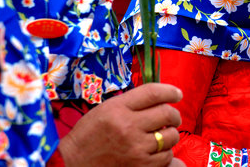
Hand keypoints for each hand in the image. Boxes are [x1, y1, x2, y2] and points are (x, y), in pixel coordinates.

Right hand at [58, 82, 182, 166]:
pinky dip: (164, 153)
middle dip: (174, 114)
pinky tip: (155, 150)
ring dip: (170, 134)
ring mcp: (135, 147)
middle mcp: (128, 126)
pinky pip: (166, 156)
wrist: (72, 163)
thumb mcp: (107, 109)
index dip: (170, 91)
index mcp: (118, 108)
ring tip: (161, 135)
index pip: (153, 93)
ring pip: (170, 136)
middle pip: (167, 113)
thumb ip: (133, 102)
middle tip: (171, 118)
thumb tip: (163, 98)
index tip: (177, 94)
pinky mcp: (140, 165)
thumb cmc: (90, 134)